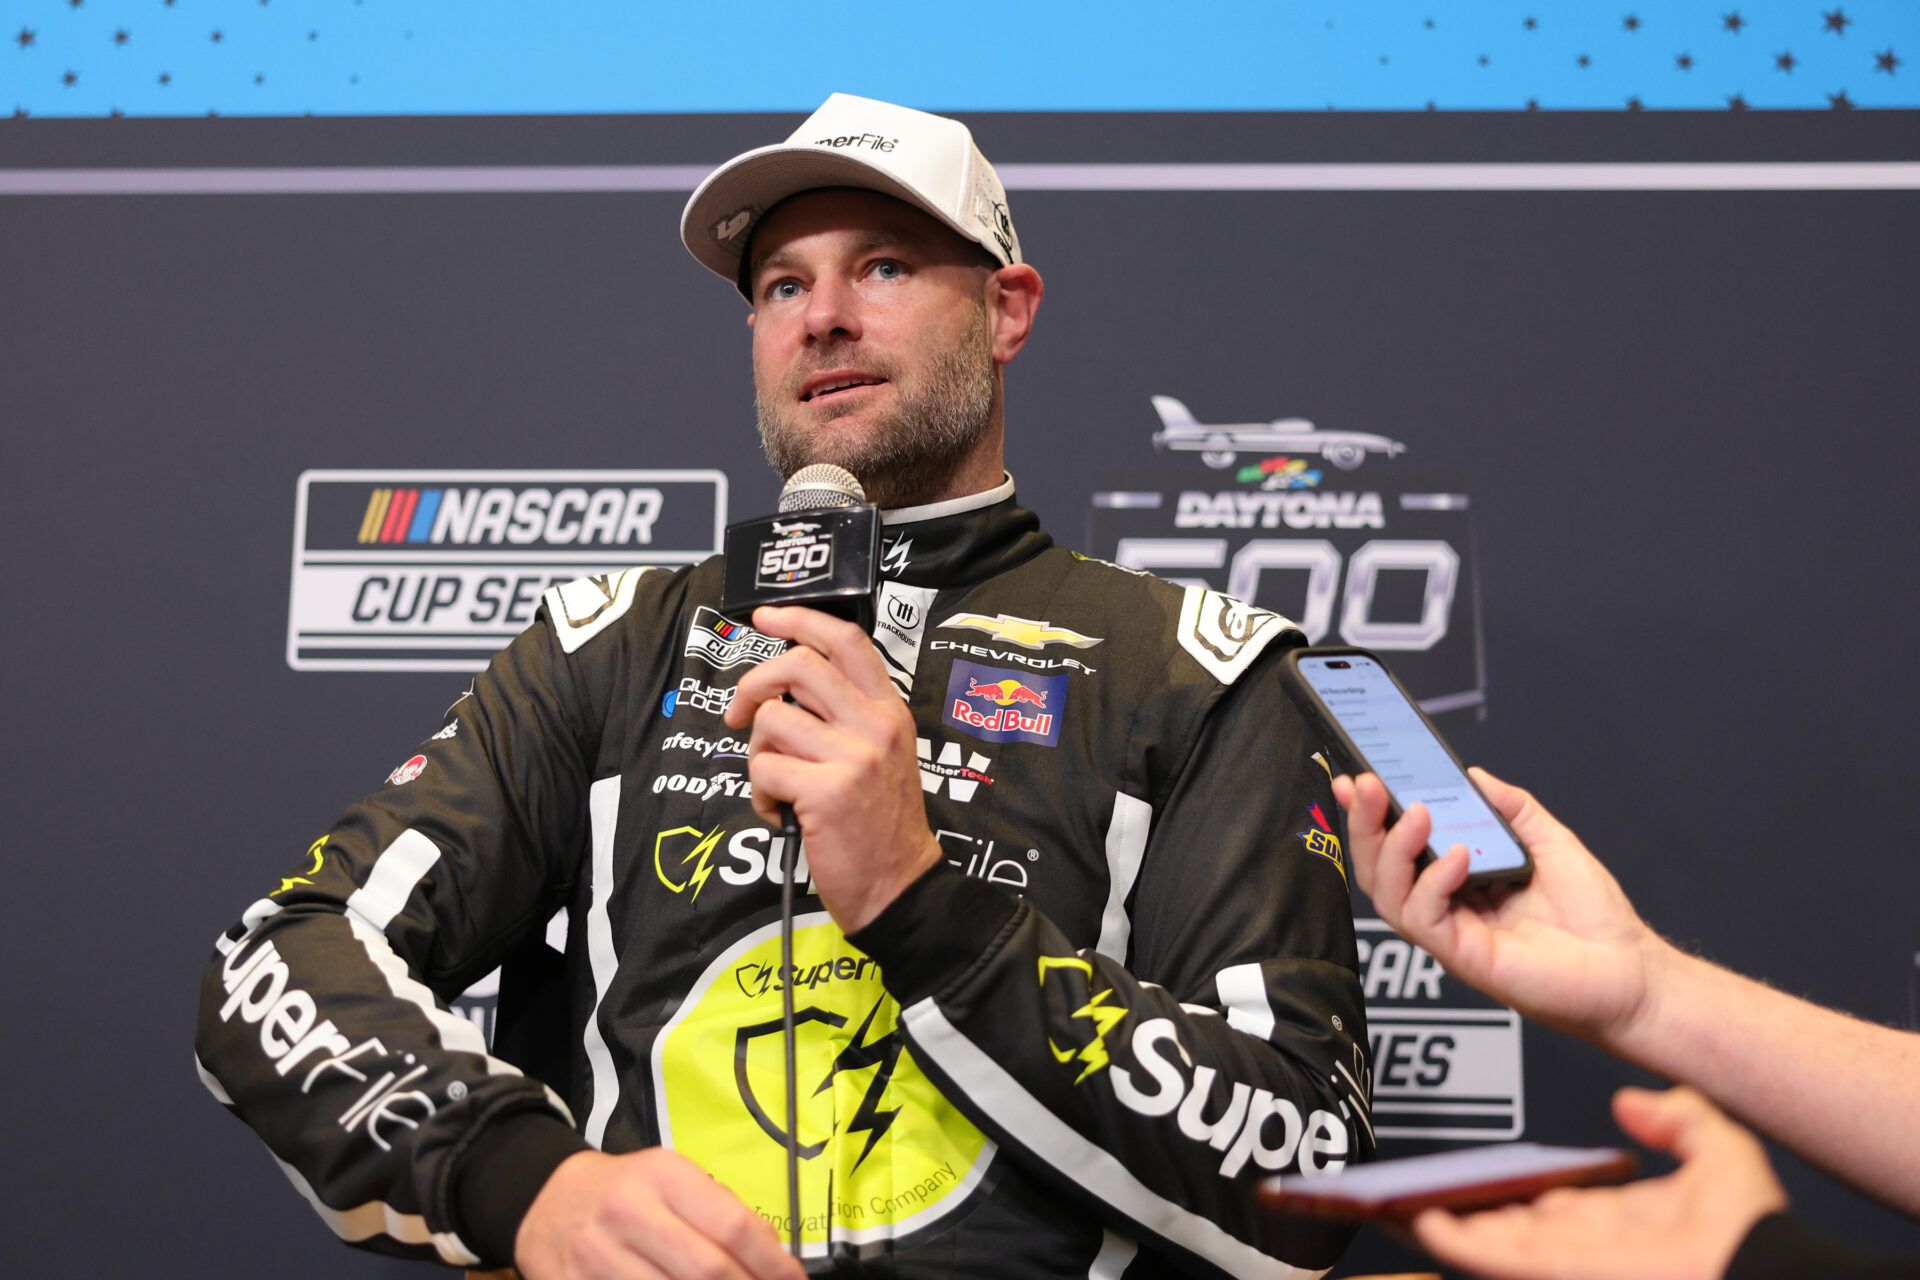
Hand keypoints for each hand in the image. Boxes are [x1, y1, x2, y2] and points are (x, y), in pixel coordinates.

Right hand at [515, 1147, 803, 1278]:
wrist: (547, 1197)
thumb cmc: (625, 1192)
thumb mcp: (670, 1180)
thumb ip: (718, 1212)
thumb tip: (772, 1258)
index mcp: (663, 1176)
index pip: (733, 1225)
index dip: (773, 1263)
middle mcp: (628, 1211)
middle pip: (707, 1270)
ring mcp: (595, 1254)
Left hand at [723, 605, 940, 932]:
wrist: (899, 886)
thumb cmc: (881, 823)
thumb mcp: (883, 754)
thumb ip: (847, 715)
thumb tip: (786, 687)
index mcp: (889, 710)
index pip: (847, 640)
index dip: (800, 619)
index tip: (766, 617)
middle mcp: (875, 725)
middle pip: (799, 666)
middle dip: (754, 684)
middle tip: (740, 714)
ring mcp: (853, 756)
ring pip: (772, 720)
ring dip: (758, 752)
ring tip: (777, 783)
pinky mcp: (827, 791)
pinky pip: (764, 768)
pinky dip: (760, 793)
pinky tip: (781, 811)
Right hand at [1332, 767, 1660, 1043]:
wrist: (1633, 971)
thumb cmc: (1596, 919)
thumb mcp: (1551, 843)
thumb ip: (1512, 809)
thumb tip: (1473, 776)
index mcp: (1458, 883)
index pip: (1397, 848)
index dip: (1371, 815)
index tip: (1359, 778)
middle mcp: (1446, 910)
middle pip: (1379, 870)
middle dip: (1363, 824)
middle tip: (1364, 784)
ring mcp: (1452, 936)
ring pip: (1389, 896)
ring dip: (1392, 849)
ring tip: (1416, 812)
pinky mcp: (1466, 959)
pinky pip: (1426, 920)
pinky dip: (1433, 883)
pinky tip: (1458, 855)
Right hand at [1412, 1086, 1786, 1279]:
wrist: (1760, 1270)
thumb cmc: (1755, 1230)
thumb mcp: (1719, 1153)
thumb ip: (1678, 1118)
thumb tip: (1632, 1103)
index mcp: (1615, 1220)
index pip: (1542, 1204)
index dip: (1504, 1190)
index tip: (1471, 1177)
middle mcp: (1585, 1243)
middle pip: (1502, 1224)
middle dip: (1456, 1207)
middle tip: (1409, 1188)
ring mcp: (1568, 1261)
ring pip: (1488, 1240)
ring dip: (1440, 1221)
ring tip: (1395, 1200)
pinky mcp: (1559, 1272)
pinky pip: (1496, 1259)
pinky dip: (1457, 1242)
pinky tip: (1425, 1221)